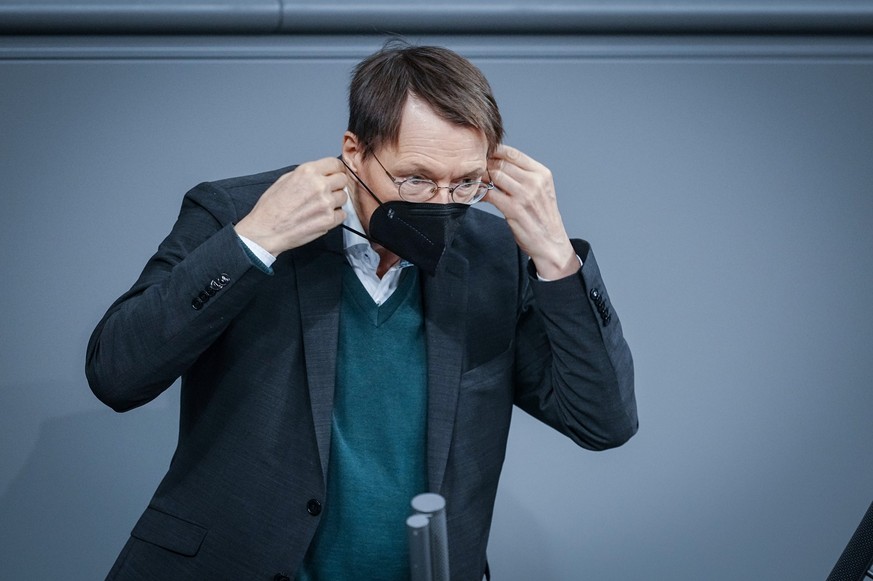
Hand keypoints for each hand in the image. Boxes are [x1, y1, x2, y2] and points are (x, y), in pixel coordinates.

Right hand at [234, 157, 348, 255]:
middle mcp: (319, 185)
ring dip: (335, 201)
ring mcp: (326, 203)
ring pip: (344, 197)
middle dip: (336, 185)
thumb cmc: (271, 208)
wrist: (266, 231)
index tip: (335, 174)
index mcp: (308, 172)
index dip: (336, 170)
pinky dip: (334, 216)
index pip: (335, 164)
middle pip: (343, 180)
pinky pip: (342, 214)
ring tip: (320, 207)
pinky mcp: (329, 220)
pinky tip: (320, 217)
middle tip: (326, 192)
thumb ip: (307, 175)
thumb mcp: (285, 179)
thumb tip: (321, 174)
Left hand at [486, 145, 578, 279]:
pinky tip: (477, 194)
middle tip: (474, 169)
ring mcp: (524, 195)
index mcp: (541, 173)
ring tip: (474, 180)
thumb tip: (499, 163)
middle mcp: (534, 182)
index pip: (513, 154)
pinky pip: (490, 194)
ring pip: (494, 176)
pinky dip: (480, 192)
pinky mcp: (514, 209)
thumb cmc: (542, 217)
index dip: (495, 151)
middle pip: (501, 163)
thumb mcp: (541, 190)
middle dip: (485, 164)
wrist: (551, 243)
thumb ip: (524, 176)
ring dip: (481, 177)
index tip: (483, 154)